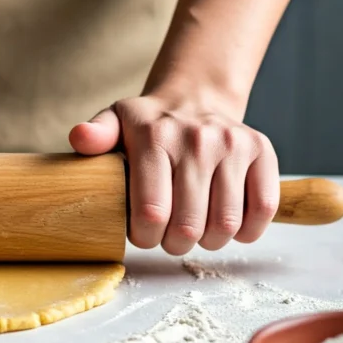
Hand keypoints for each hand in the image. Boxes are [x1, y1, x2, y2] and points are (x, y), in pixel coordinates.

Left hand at [69, 90, 278, 254]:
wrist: (194, 98)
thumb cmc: (148, 124)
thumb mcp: (115, 121)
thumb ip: (95, 134)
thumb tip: (79, 138)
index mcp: (154, 136)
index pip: (151, 212)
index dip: (145, 237)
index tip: (141, 232)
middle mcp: (198, 139)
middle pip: (188, 226)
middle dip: (173, 244)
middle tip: (167, 237)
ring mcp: (234, 144)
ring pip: (226, 225)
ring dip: (208, 242)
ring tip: (194, 230)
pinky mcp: (262, 151)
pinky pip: (263, 209)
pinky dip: (245, 230)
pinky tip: (227, 224)